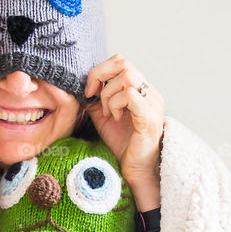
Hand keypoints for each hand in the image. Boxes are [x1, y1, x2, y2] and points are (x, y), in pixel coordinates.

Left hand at [84, 54, 164, 185]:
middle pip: (123, 63)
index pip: (121, 61)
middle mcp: (150, 92)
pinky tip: (114, 118)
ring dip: (108, 94)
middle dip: (100, 77)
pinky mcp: (149, 117)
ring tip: (108, 112)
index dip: (99, 71)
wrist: (136, 170)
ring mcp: (152, 103)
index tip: (89, 92)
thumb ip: (94, 99)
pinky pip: (130, 95)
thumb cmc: (123, 144)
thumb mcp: (103, 117)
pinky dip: (116, 104)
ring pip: (126, 77)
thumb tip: (78, 86)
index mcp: (141, 89)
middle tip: (94, 98)